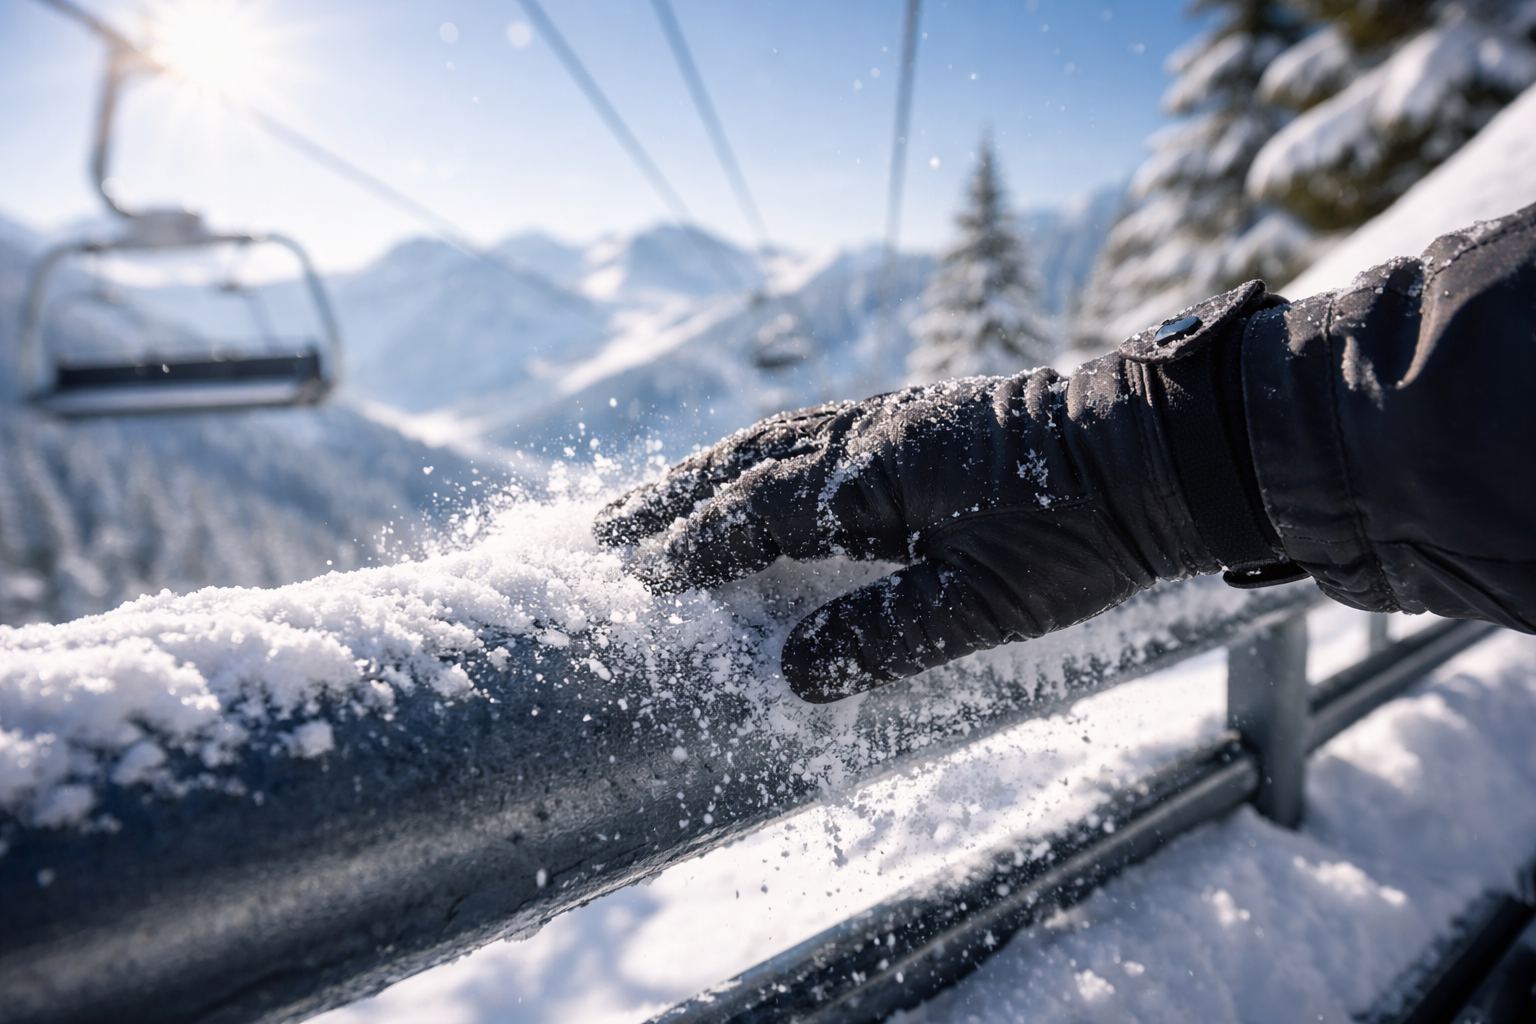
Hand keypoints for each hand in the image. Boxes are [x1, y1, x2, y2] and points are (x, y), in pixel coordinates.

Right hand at [595, 285, 1290, 700]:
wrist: (1161, 449)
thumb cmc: (1079, 528)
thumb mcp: (986, 602)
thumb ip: (883, 635)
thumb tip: (789, 675)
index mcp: (873, 474)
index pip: (754, 516)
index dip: (687, 551)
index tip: (630, 582)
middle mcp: (867, 432)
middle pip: (741, 465)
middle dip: (668, 502)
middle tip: (600, 534)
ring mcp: (890, 417)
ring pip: (772, 442)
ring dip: (706, 476)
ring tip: (655, 506)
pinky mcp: (917, 419)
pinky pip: (810, 434)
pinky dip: (761, 461)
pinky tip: (759, 482)